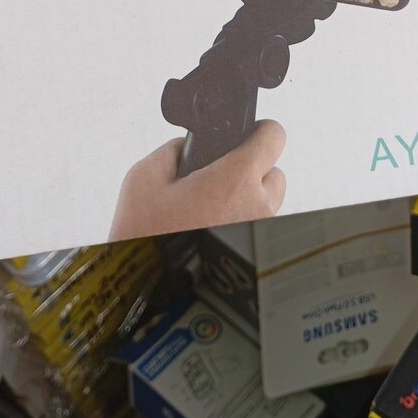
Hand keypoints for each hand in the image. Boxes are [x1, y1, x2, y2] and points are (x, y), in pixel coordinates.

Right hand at [110, 120, 285, 239]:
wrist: (148, 285)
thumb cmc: (146, 236)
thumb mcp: (143, 178)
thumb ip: (174, 150)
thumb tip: (190, 147)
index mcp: (234, 180)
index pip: (274, 136)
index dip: (259, 131)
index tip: (248, 134)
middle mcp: (257, 207)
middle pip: (274, 172)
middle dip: (252, 171)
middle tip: (220, 178)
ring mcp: (260, 232)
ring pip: (268, 203)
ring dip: (248, 200)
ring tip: (212, 208)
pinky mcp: (255, 253)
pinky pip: (259, 225)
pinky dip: (243, 222)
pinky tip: (214, 226)